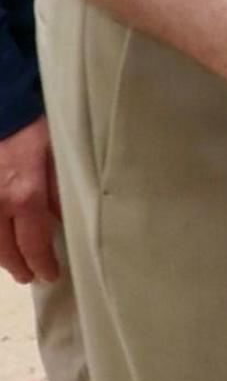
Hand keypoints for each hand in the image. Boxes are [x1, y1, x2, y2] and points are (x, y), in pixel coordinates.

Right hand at [0, 119, 55, 284]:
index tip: (50, 275)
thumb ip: (62, 192)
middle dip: (18, 266)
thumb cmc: (37, 128)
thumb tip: (66, 222)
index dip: (42, 264)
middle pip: (4, 250)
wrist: (6, 105)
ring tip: (14, 263)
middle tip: (30, 276)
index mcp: (25, 197)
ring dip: (0, 255)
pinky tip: (0, 240)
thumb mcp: (62, 158)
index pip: (34, 244)